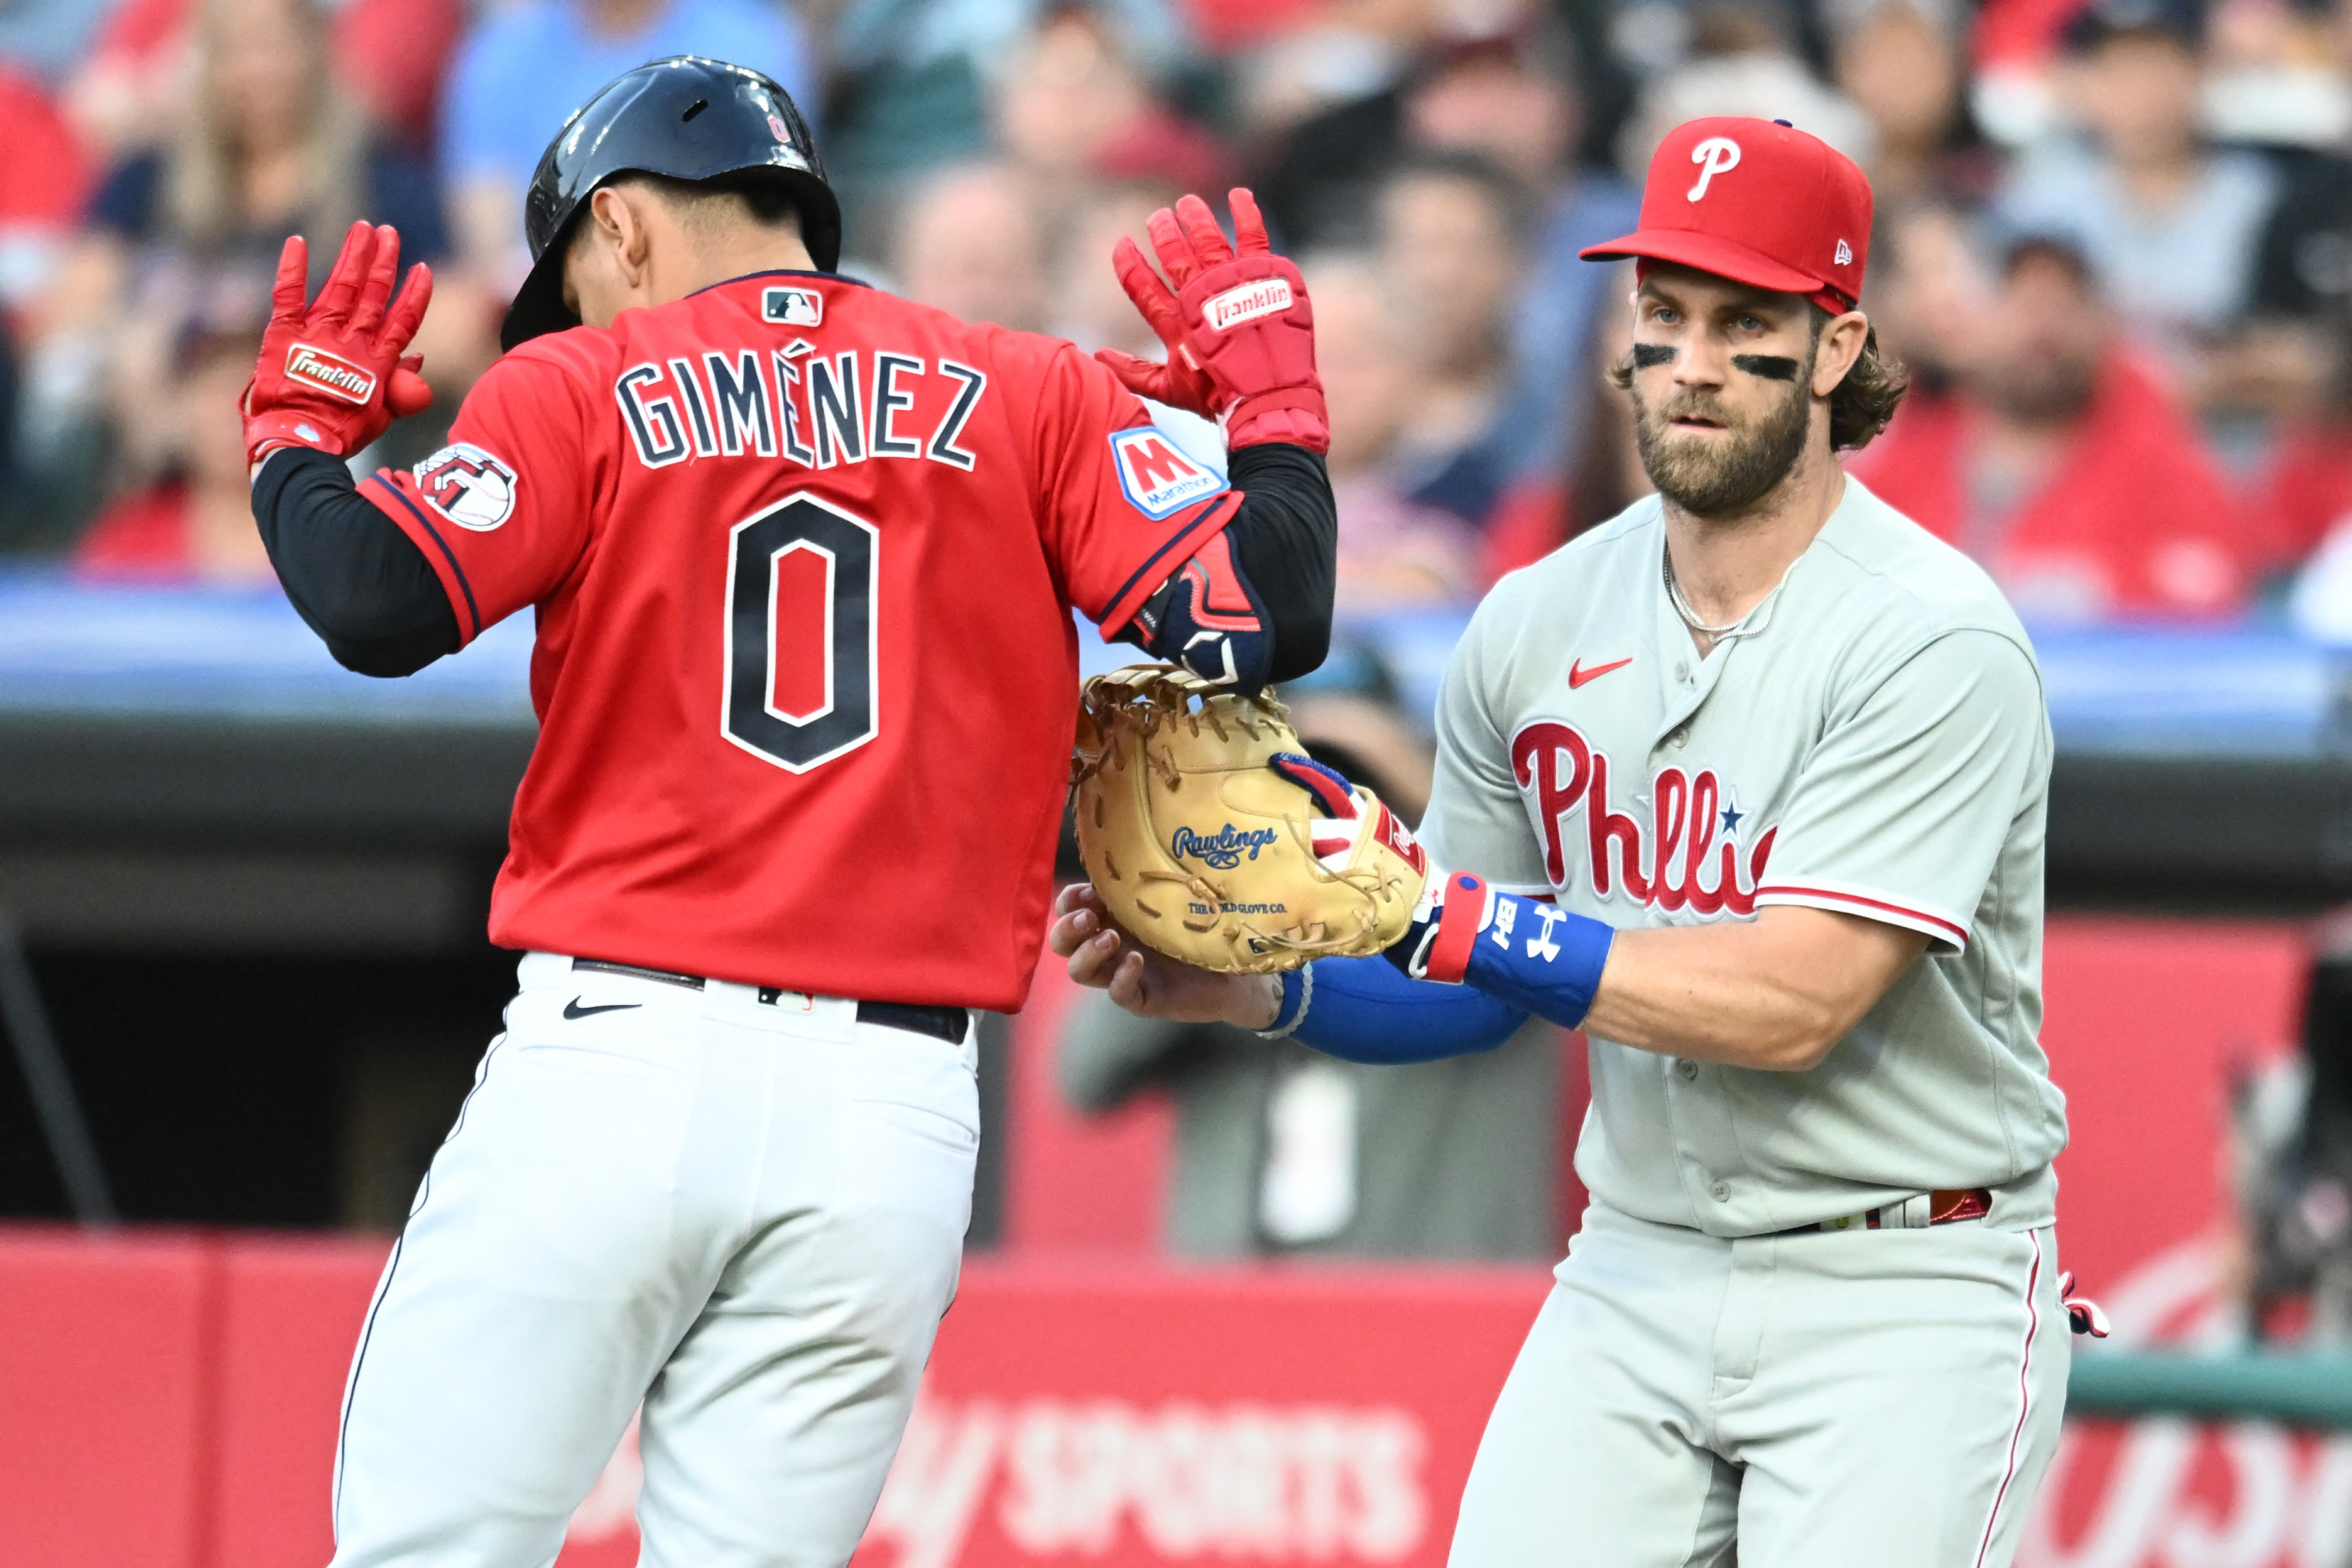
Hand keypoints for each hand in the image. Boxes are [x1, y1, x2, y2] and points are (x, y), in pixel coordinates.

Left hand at [243, 221, 434, 469]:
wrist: (298, 439)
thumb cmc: (339, 434)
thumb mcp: (381, 416)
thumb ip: (401, 388)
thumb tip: (418, 358)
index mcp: (377, 362)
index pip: (402, 320)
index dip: (413, 294)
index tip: (423, 269)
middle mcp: (351, 340)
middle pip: (372, 293)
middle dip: (382, 261)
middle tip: (389, 233)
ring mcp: (317, 333)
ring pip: (340, 285)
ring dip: (353, 255)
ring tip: (363, 228)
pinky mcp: (283, 333)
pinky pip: (288, 293)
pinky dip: (292, 267)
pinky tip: (297, 241)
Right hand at [1048, 883, 1283, 1028]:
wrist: (1238, 967)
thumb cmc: (1203, 924)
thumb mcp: (1173, 894)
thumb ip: (1148, 878)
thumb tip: (1129, 843)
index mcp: (1111, 915)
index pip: (1068, 909)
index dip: (1068, 901)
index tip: (1089, 892)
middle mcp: (1111, 945)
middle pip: (1062, 943)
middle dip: (1066, 929)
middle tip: (1088, 919)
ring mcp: (1122, 972)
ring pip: (1079, 971)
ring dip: (1087, 953)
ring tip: (1111, 939)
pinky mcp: (1142, 997)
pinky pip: (1119, 993)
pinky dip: (1121, 978)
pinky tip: (1136, 962)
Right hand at [1095, 188, 1327, 452]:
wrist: (1271, 398)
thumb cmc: (1219, 398)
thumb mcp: (1170, 389)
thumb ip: (1133, 371)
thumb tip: (1097, 357)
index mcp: (1176, 325)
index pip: (1144, 288)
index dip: (1130, 265)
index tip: (1122, 244)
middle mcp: (1201, 299)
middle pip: (1175, 256)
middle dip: (1164, 233)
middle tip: (1158, 217)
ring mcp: (1233, 285)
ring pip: (1208, 240)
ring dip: (1196, 219)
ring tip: (1188, 203)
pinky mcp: (1264, 277)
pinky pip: (1253, 236)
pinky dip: (1246, 213)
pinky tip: (1239, 195)